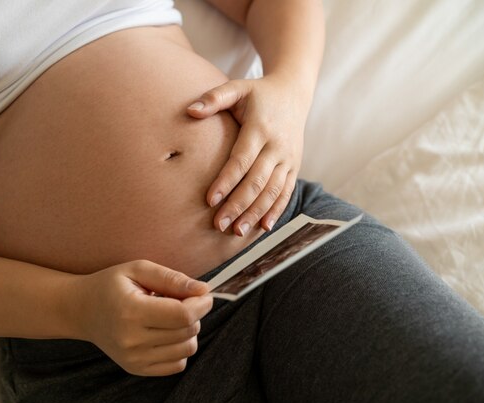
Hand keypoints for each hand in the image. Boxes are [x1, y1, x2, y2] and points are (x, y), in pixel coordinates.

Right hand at [70, 260, 212, 376]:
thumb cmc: (111, 285)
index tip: (203, 294)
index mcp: (131, 311)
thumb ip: (172, 279)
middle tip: (180, 300)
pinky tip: (165, 332)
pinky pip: (177, 364)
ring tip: (169, 316)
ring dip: (188, 331)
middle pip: (187, 331)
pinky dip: (179, 348)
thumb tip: (203, 290)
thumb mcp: (138, 270)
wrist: (81, 310)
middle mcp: (131, 340)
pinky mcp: (136, 369)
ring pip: (187, 349)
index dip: (201, 304)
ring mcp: (133, 358)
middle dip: (194, 313)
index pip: (182, 315)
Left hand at [187, 75, 307, 235]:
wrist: (293, 94)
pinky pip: (286, 193)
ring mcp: (288, 159)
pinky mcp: (294, 167)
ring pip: (272, 192)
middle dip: (238, 205)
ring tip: (237, 232)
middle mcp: (277, 146)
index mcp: (260, 128)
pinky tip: (263, 227)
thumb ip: (214, 98)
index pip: (241, 160)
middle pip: (257, 181)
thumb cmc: (257, 94)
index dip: (226, 181)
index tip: (210, 200)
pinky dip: (275, 211)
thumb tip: (189, 110)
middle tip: (219, 224)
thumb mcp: (237, 88)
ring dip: (255, 213)